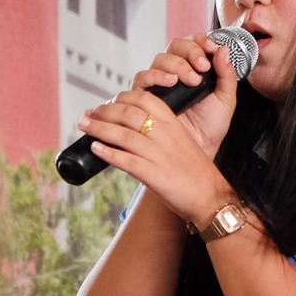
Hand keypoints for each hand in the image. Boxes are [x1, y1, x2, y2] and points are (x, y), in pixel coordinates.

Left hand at [78, 40, 240, 226]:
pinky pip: (127, 161)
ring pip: (124, 134)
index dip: (122, 98)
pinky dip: (108, 153)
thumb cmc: (195, 171)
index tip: (108, 102)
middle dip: (104, 111)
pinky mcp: (154, 175)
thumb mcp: (181, 141)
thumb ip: (160, 132)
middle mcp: (165, 136)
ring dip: (99, 128)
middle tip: (89, 113)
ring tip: (84, 124)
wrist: (211, 197)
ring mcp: (159, 155)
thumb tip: (131, 128)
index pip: (144, 99)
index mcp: (174, 124)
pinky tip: (95, 148)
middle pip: (129, 114)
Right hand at [130, 32, 241, 152]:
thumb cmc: (209, 128)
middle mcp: (173, 72)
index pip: (193, 44)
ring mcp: (157, 83)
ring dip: (176, 64)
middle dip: (190, 52)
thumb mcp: (225, 100)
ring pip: (159, 59)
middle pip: (175, 47)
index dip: (201, 41)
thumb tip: (224, 50)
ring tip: (191, 79)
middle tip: (202, 67)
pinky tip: (170, 82)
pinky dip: (156, 75)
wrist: (197, 152)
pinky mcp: (143, 96)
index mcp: (193, 69)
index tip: (212, 49)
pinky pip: (143, 77)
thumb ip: (227, 75)